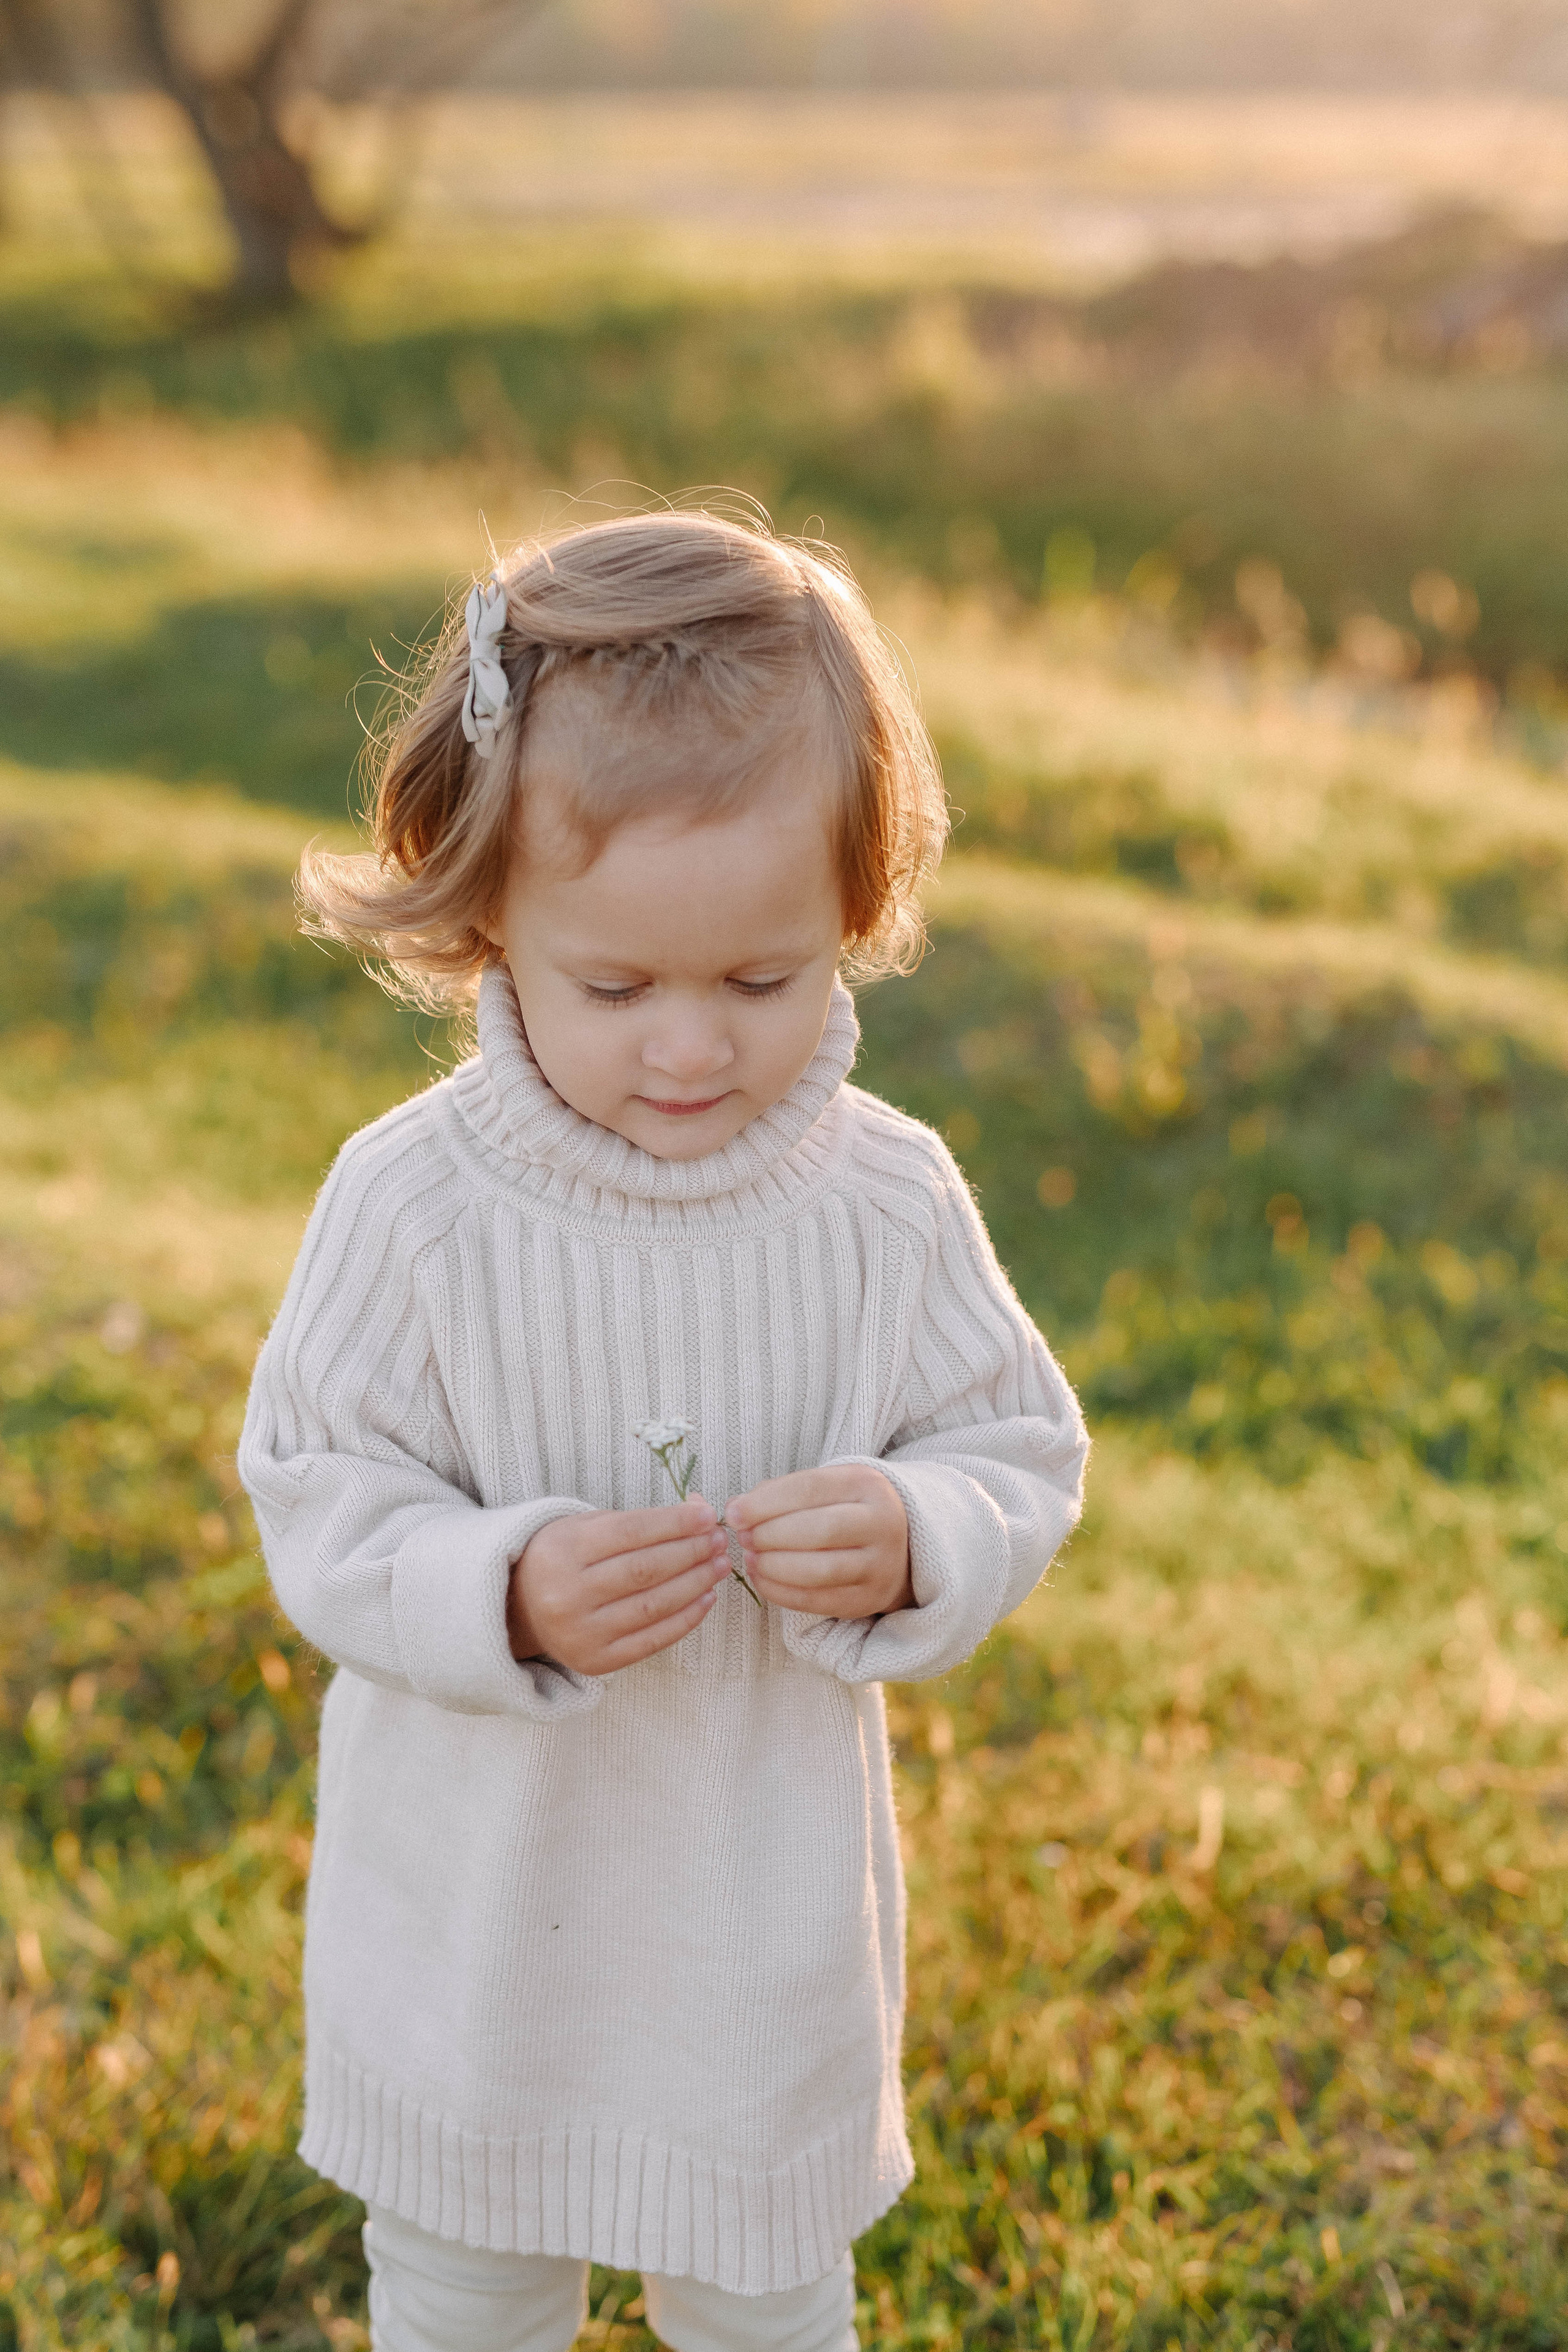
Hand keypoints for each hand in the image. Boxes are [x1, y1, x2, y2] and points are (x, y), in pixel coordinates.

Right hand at [507, 1502, 729, 1675]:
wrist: (520, 1609)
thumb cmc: (563, 1559)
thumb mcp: (584, 1527)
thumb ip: (637, 1520)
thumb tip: (697, 1510)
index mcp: (562, 1551)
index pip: (630, 1532)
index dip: (674, 1523)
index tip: (707, 1516)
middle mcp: (567, 1594)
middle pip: (645, 1569)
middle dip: (691, 1552)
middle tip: (720, 1540)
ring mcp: (581, 1632)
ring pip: (653, 1605)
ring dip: (696, 1583)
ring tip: (720, 1566)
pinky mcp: (596, 1660)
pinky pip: (652, 1640)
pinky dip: (685, 1619)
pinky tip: (705, 1599)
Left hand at [723, 1465, 911, 1619]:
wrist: (901, 1545)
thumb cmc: (846, 1510)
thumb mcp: (826, 1488)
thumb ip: (781, 1493)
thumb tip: (736, 1509)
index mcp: (867, 1485)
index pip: (809, 1489)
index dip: (765, 1503)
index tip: (734, 1513)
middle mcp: (881, 1523)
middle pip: (818, 1530)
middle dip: (770, 1535)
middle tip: (744, 1538)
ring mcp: (880, 1565)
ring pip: (820, 1570)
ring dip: (774, 1566)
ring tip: (751, 1559)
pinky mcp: (870, 1599)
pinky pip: (818, 1601)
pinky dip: (782, 1593)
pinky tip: (763, 1580)